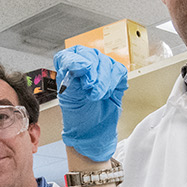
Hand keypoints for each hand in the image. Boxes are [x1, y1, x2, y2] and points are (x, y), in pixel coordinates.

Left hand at [54, 46, 127, 161]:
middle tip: (90, 90)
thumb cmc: (77, 115)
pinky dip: (114, 83)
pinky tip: (108, 94)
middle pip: (90, 56)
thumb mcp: (69, 97)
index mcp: (68, 67)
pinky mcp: (115, 77)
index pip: (70, 54)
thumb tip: (78, 62)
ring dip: (103, 82)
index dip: (76, 60)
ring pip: (106, 63)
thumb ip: (71, 76)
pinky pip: (119, 71)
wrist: (92, 131)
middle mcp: (84, 65)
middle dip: (93, 74)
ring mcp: (101, 69)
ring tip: (97, 97)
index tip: (81, 70)